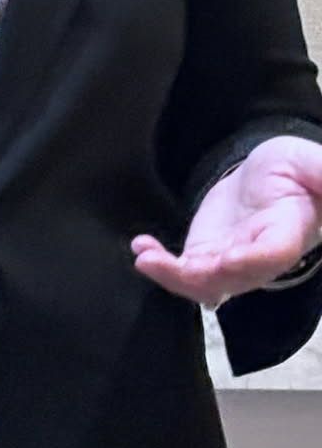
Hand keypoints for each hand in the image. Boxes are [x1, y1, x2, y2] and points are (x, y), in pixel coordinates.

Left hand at [131, 136, 321, 308]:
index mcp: (289, 232)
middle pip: (234, 277)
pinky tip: (141, 249)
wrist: (269, 179)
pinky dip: (161, 266)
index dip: (251, 261)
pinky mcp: (206, 257)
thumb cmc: (295, 170)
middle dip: (204, 276)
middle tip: (174, 265)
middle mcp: (259, 257)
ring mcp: (231, 261)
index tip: (226, 259)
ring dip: (174, 276)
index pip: (274, 253)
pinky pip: (184, 273)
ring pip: (205, 283)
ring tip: (146, 258)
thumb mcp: (310, 164)